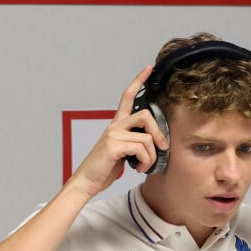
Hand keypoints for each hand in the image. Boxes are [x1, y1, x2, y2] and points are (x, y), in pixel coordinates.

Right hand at [68, 66, 169, 198]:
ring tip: (145, 165)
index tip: (148, 68)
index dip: (138, 81)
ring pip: (147, 136)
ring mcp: (113, 134)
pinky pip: (141, 148)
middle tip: (163, 147)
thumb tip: (155, 144)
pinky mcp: (113, 145)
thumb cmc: (104, 168)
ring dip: (152, 155)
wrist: (87, 181)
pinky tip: (138, 168)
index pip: (127, 96)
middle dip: (159, 132)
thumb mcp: (122, 152)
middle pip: (145, 114)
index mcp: (117, 125)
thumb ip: (134, 142)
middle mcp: (114, 125)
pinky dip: (145, 161)